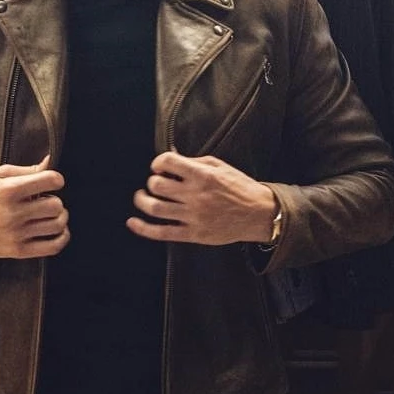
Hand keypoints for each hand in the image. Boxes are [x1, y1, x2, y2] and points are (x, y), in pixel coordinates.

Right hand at [0, 155, 69, 258]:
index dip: (56, 179)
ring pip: (57, 225)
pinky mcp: (17, 250)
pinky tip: (57, 231)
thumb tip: (48, 162)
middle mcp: (13, 213)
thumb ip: (25, 170)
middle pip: (56, 205)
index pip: (50, 180)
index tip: (52, 182)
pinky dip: (62, 238)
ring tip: (50, 215)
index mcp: (9, 190)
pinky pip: (52, 247)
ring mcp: (16, 233)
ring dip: (59, 217)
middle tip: (45, 200)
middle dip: (55, 200)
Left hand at [126, 151, 276, 245]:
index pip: (167, 162)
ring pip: (155, 208)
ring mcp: (194, 216)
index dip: (158, 163)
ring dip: (142, 201)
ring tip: (142, 197)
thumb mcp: (221, 166)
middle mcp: (196, 195)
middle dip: (151, 182)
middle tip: (156, 183)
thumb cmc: (241, 188)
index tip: (160, 167)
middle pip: (157, 186)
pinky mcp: (194, 234)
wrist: (260, 214)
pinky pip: (162, 232)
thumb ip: (195, 162)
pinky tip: (132, 222)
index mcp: (203, 175)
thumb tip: (172, 160)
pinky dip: (143, 228)